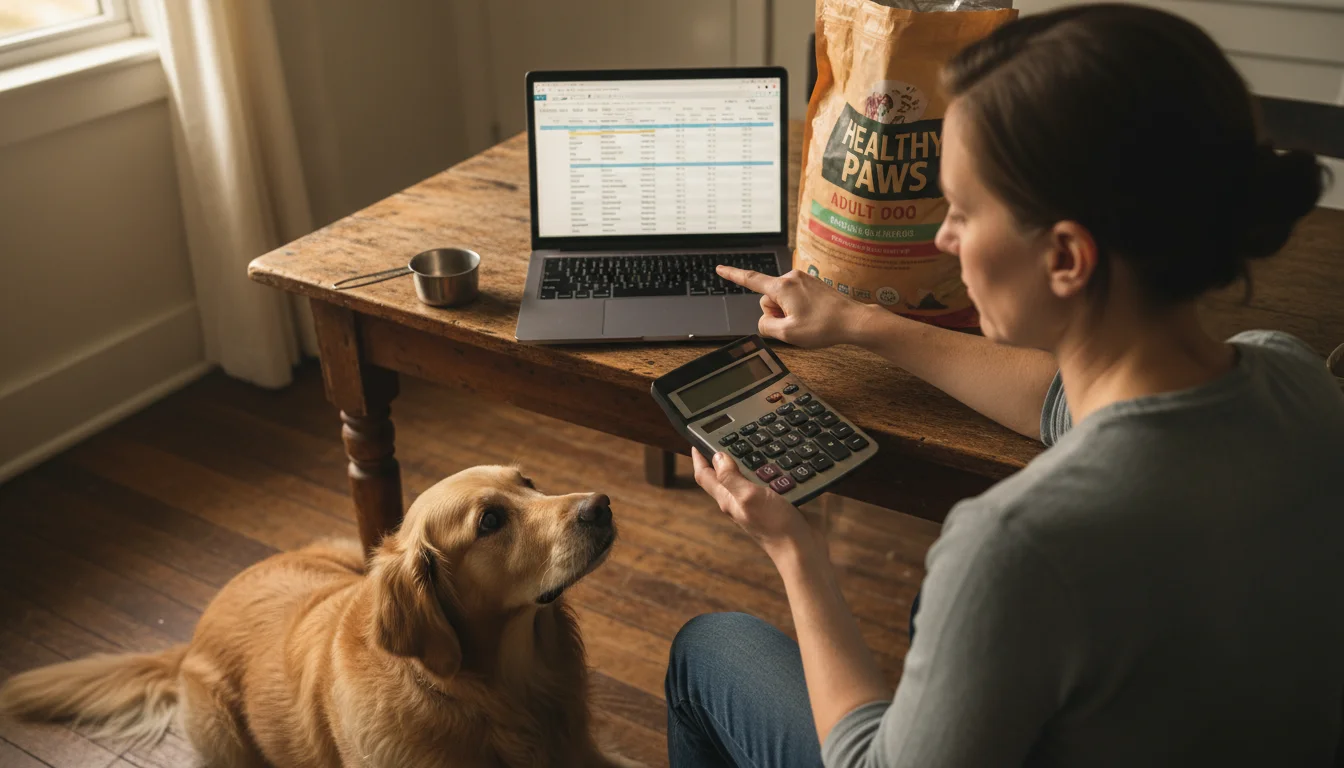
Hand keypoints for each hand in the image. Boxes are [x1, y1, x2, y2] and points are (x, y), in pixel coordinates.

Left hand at [692, 449, 809, 559]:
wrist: (800, 549)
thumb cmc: (774, 526)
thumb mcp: (749, 496)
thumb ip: (731, 477)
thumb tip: (717, 456)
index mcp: (727, 499)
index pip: (704, 476)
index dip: (698, 458)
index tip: (696, 442)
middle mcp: (738, 501)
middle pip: (721, 475)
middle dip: (720, 457)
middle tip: (722, 437)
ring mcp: (755, 503)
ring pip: (744, 478)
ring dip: (744, 461)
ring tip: (747, 444)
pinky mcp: (772, 504)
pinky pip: (763, 483)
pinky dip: (765, 470)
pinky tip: (773, 462)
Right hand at [716, 265, 869, 348]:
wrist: (853, 320)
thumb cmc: (824, 326)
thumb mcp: (788, 334)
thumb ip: (766, 327)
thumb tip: (765, 321)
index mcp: (782, 287)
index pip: (750, 280)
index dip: (732, 276)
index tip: (720, 269)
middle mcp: (791, 278)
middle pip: (768, 299)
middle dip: (776, 314)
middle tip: (796, 324)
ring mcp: (803, 280)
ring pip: (782, 300)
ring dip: (789, 313)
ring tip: (808, 321)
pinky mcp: (812, 284)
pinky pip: (795, 298)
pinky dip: (799, 309)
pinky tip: (813, 317)